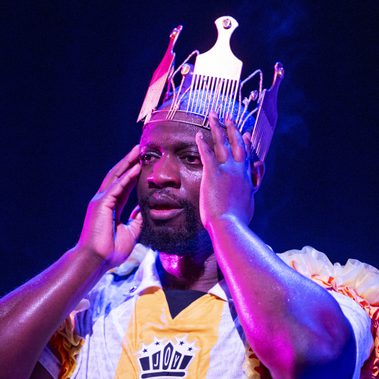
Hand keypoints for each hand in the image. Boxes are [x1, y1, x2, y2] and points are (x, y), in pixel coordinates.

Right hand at [77, 145, 142, 268]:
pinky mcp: (101, 204)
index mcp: (112, 206)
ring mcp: (101, 201)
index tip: (143, 163)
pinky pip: (116, 188)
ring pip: (115, 177)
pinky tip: (135, 168)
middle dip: (129, 162)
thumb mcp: (131, 232)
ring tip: (137, 152)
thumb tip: (143, 210)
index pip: (124, 185)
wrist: (97, 261)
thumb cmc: (111, 250)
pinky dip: (126, 177)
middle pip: (118, 176)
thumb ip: (136, 219)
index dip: (133, 173)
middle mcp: (105, 200)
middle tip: (139, 149)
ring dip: (127, 163)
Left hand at [195, 112, 254, 228]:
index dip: (247, 144)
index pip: (248, 156)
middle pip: (237, 144)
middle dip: (232, 129)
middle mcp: (240, 171)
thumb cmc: (238, 222)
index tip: (246, 134)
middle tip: (229, 116)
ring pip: (223, 144)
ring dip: (218, 128)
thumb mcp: (248, 207)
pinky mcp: (213, 174)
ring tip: (214, 115)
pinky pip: (207, 154)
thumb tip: (248, 200)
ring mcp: (227, 171)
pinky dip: (202, 143)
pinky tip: (198, 134)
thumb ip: (247, 198)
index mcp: (247, 179)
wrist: (230, 226)